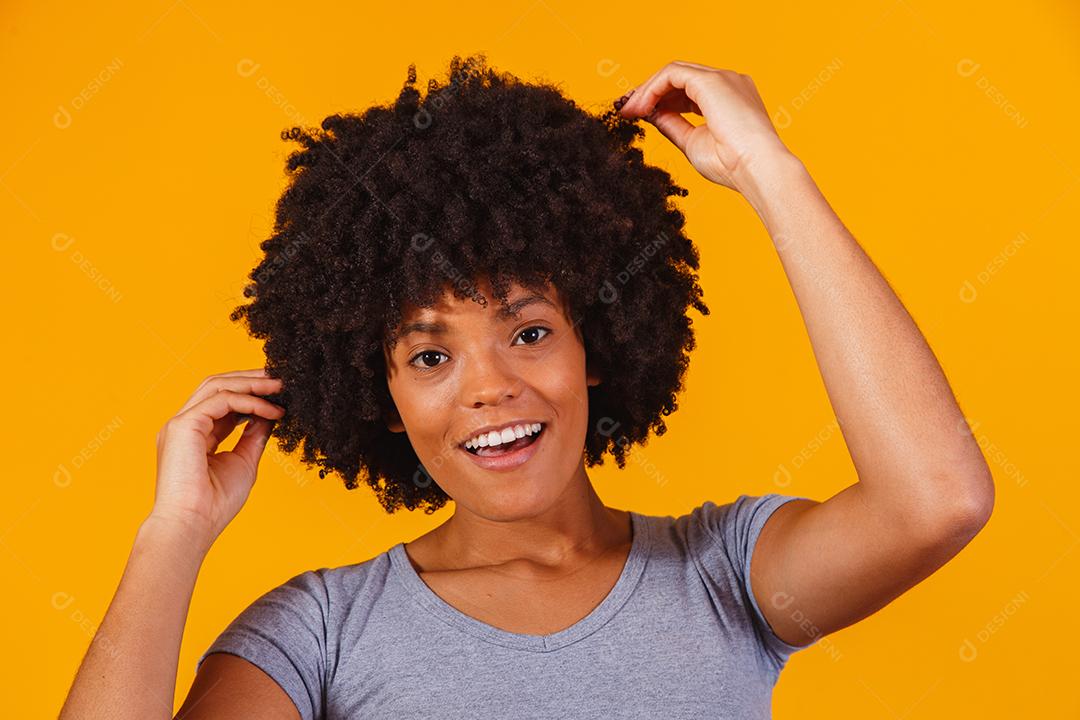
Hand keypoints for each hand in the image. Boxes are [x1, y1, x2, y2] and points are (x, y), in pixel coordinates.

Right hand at [150, 368, 285, 546]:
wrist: (193, 525)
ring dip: (251, 383)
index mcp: (196, 434)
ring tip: (279, 386)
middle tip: (281, 378)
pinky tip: (270, 410)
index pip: (223, 401)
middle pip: (217, 385)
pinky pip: (221, 400)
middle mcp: (185, 425)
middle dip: (250, 379)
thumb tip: (269, 415)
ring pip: (217, 386)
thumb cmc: (215, 504)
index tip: (279, 394)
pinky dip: (249, 401)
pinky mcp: (183, 425)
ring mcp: (181, 423)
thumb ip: (254, 436)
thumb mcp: (244, 462)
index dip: (251, 393)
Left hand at [615, 61, 793, 191]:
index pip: (688, 89)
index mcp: (729, 97)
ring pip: (674, 72)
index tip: (638, 114)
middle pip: (679, 77)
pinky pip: (672, 75)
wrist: (757, 169)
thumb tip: (651, 115)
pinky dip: (652, 88)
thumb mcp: (692, 142)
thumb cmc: (733, 165)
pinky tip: (641, 107)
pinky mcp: (711, 81)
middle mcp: (727, 82)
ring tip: (630, 111)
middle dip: (650, 92)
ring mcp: (721, 78)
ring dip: (648, 90)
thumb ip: (673, 125)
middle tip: (627, 110)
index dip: (661, 99)